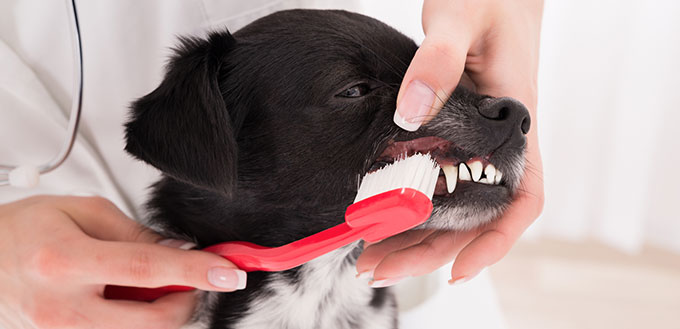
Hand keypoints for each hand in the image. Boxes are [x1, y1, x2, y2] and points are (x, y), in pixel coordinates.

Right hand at [0, 196, 243, 328]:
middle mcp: (62, 308)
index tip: (230, 272)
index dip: (196, 272)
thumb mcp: (81, 211)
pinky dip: (134, 319)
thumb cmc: (22, 231)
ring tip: (148, 284)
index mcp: (66, 262)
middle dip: (187, 300)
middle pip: (152, 320)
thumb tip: (180, 252)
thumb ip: (135, 233)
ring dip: (161, 312)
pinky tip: (123, 298)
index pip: (148, 269)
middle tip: (192, 279)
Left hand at [360, 0, 543, 284]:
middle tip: (380, 268)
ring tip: (371, 256)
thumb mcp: (461, 18)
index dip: (495, 240)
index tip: (459, 269)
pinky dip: (414, 204)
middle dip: (432, 250)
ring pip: (454, 204)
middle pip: (476, 215)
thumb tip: (410, 112)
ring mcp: (478, 140)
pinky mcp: (458, 132)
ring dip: (417, 235)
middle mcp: (499, 141)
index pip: (521, 197)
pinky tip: (384, 215)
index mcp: (514, 122)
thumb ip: (437, 60)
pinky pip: (440, 178)